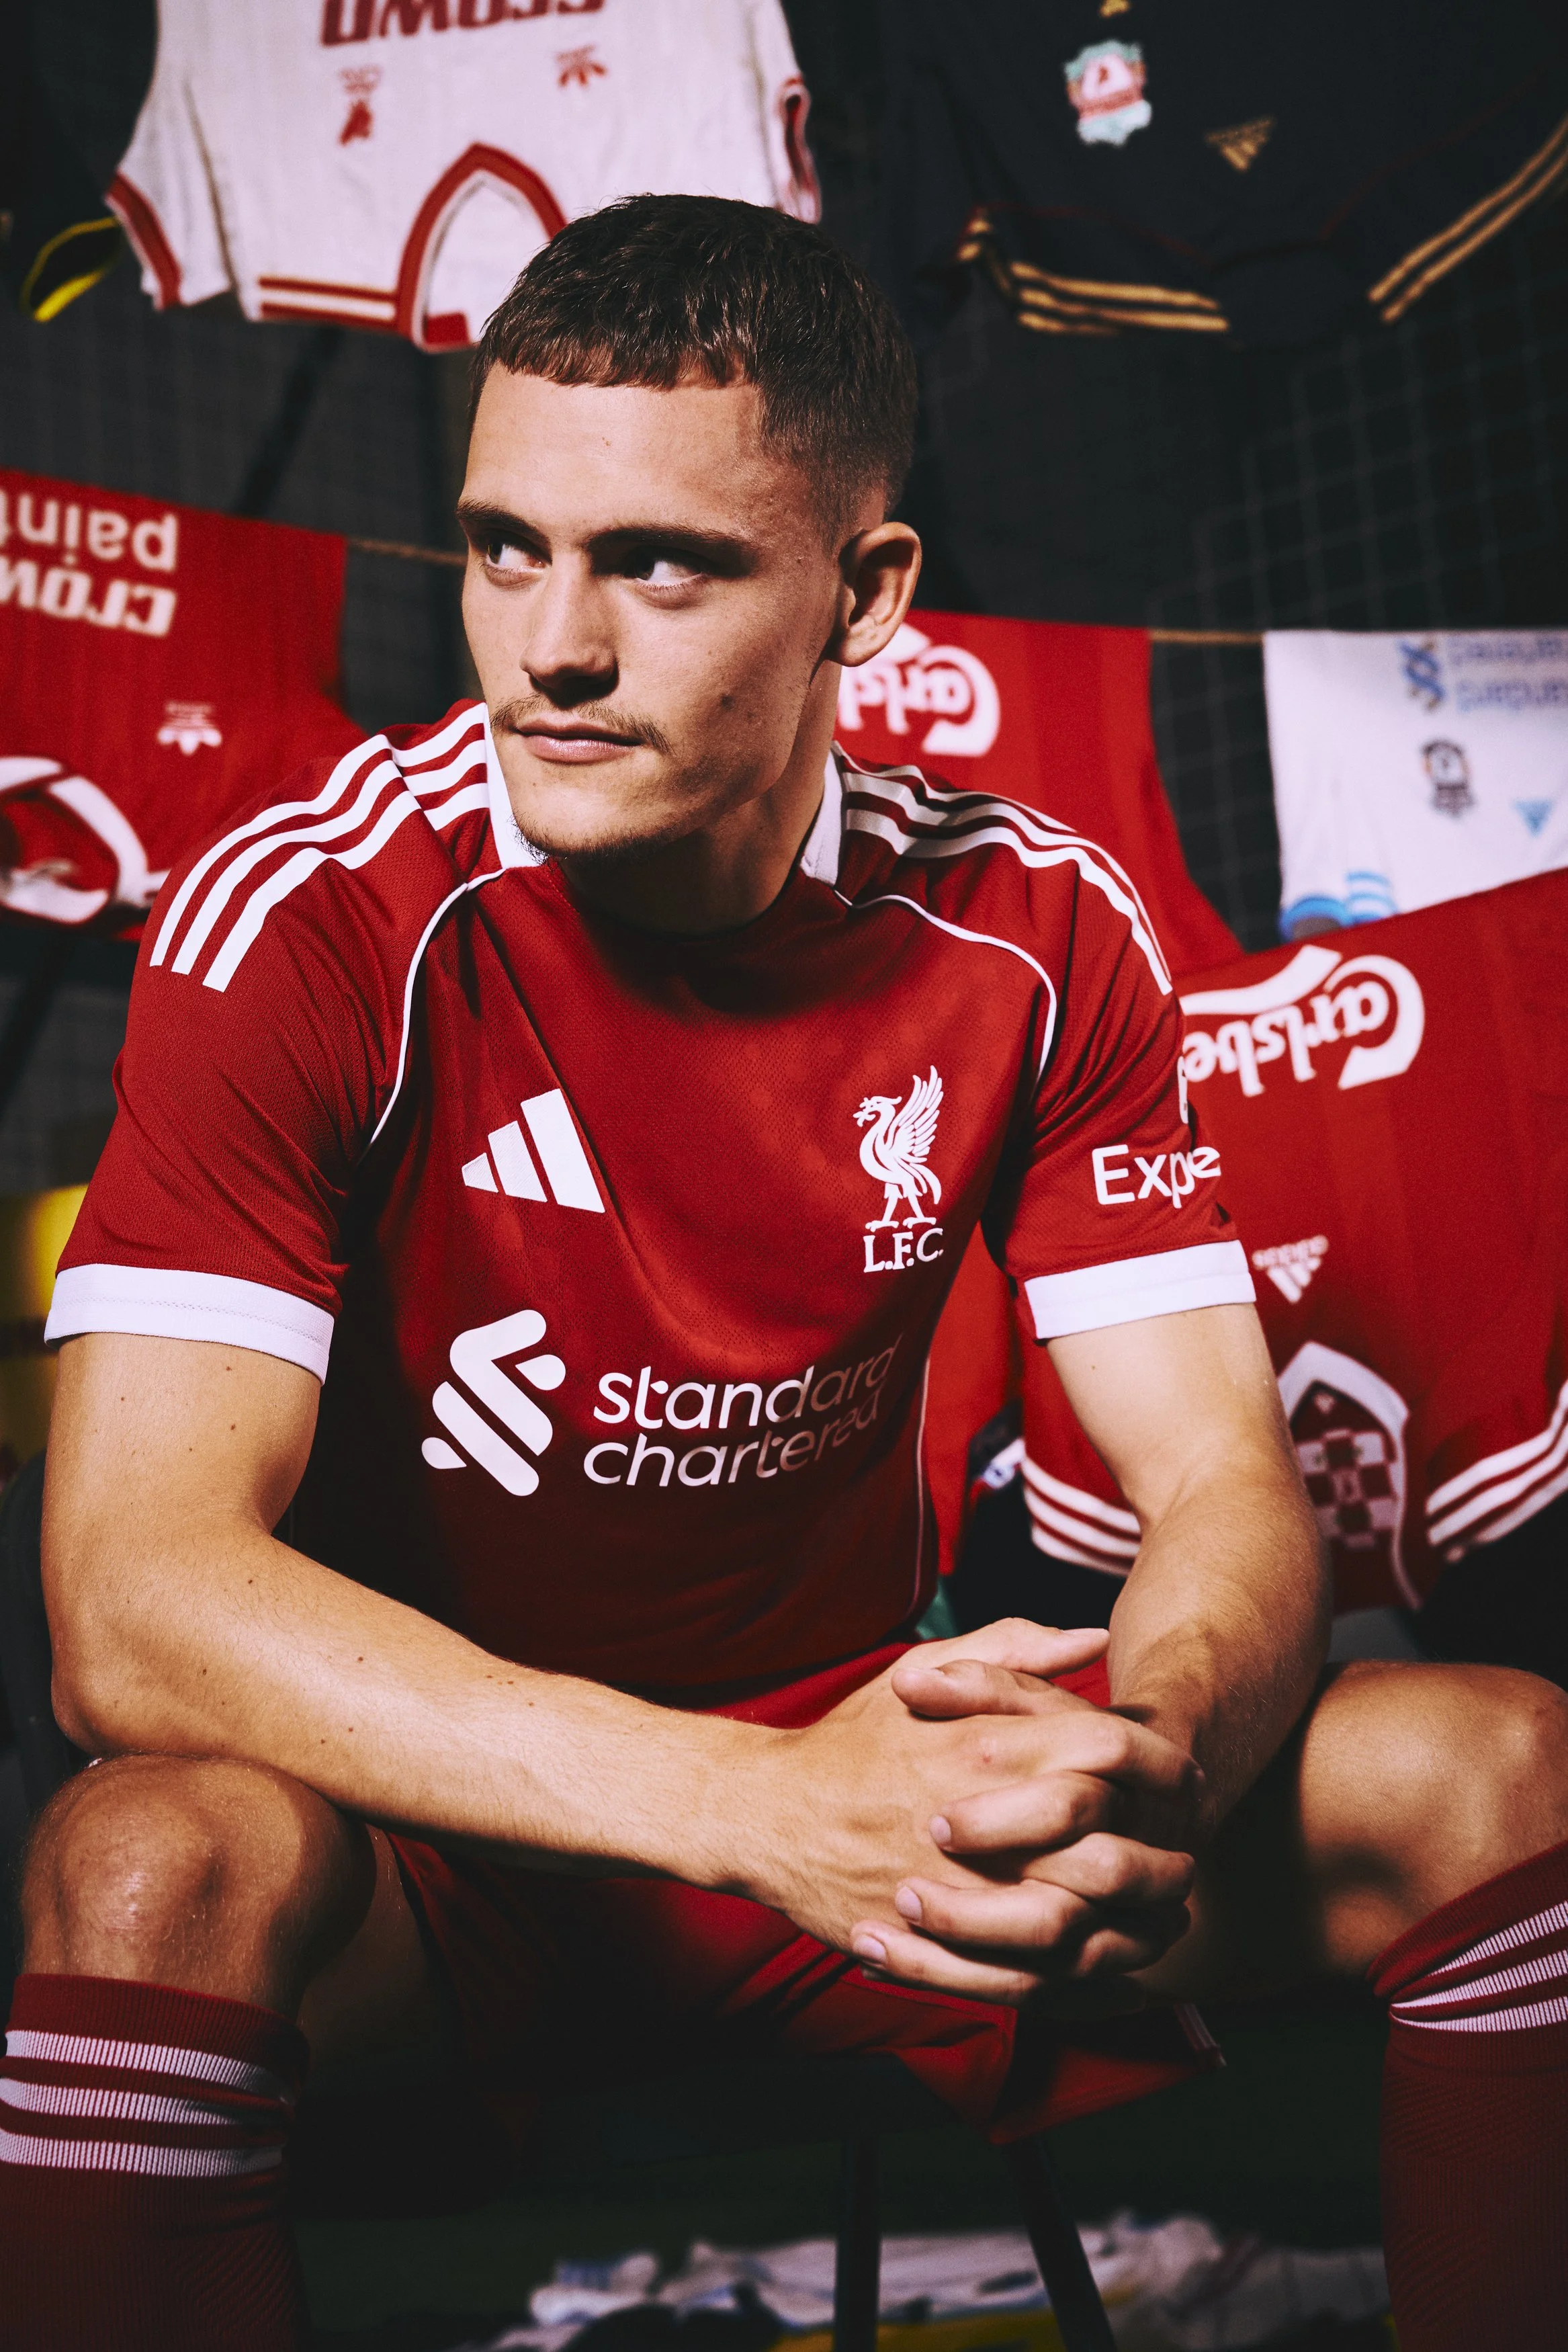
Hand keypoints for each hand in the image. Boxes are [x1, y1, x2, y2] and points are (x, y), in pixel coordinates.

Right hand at [747, 1619, 1199, 2005]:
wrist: (769, 1812)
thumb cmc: (855, 1739)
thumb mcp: (925, 1671)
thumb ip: (1014, 1651)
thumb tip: (1094, 1636)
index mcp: (987, 1745)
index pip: (1112, 1748)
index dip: (1165, 1761)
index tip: (1185, 1775)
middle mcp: (986, 1820)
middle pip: (1115, 1849)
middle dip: (1167, 1859)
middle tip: (1186, 1857)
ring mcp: (963, 1892)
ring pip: (1087, 1926)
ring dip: (1140, 1927)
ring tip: (1164, 1916)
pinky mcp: (942, 1948)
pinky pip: (1037, 1979)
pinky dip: (1089, 1980)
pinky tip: (1118, 1969)